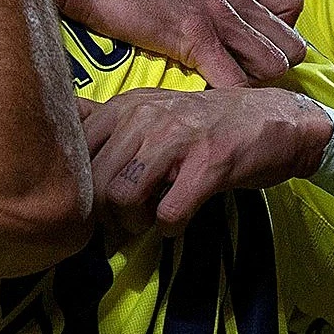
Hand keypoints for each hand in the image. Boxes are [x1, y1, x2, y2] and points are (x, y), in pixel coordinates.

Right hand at [43, 0, 305, 87]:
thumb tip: (213, 8)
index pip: (291, 5)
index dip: (280, 34)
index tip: (257, 52)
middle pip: (291, 44)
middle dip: (273, 69)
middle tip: (244, 85)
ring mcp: (214, 16)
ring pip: (274, 64)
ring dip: (255, 86)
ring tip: (226, 96)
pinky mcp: (190, 37)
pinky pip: (233, 80)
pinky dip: (228, 98)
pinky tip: (210, 104)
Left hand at [79, 86, 331, 235]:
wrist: (277, 120)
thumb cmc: (208, 123)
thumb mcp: (152, 111)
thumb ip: (108, 124)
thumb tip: (57, 142)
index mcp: (127, 106)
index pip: (75, 153)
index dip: (81, 190)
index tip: (100, 204)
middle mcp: (146, 117)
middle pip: (96, 182)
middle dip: (107, 215)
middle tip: (126, 222)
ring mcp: (178, 139)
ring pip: (124, 197)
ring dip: (135, 223)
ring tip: (150, 220)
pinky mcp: (208, 165)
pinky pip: (168, 213)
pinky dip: (169, 228)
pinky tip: (178, 221)